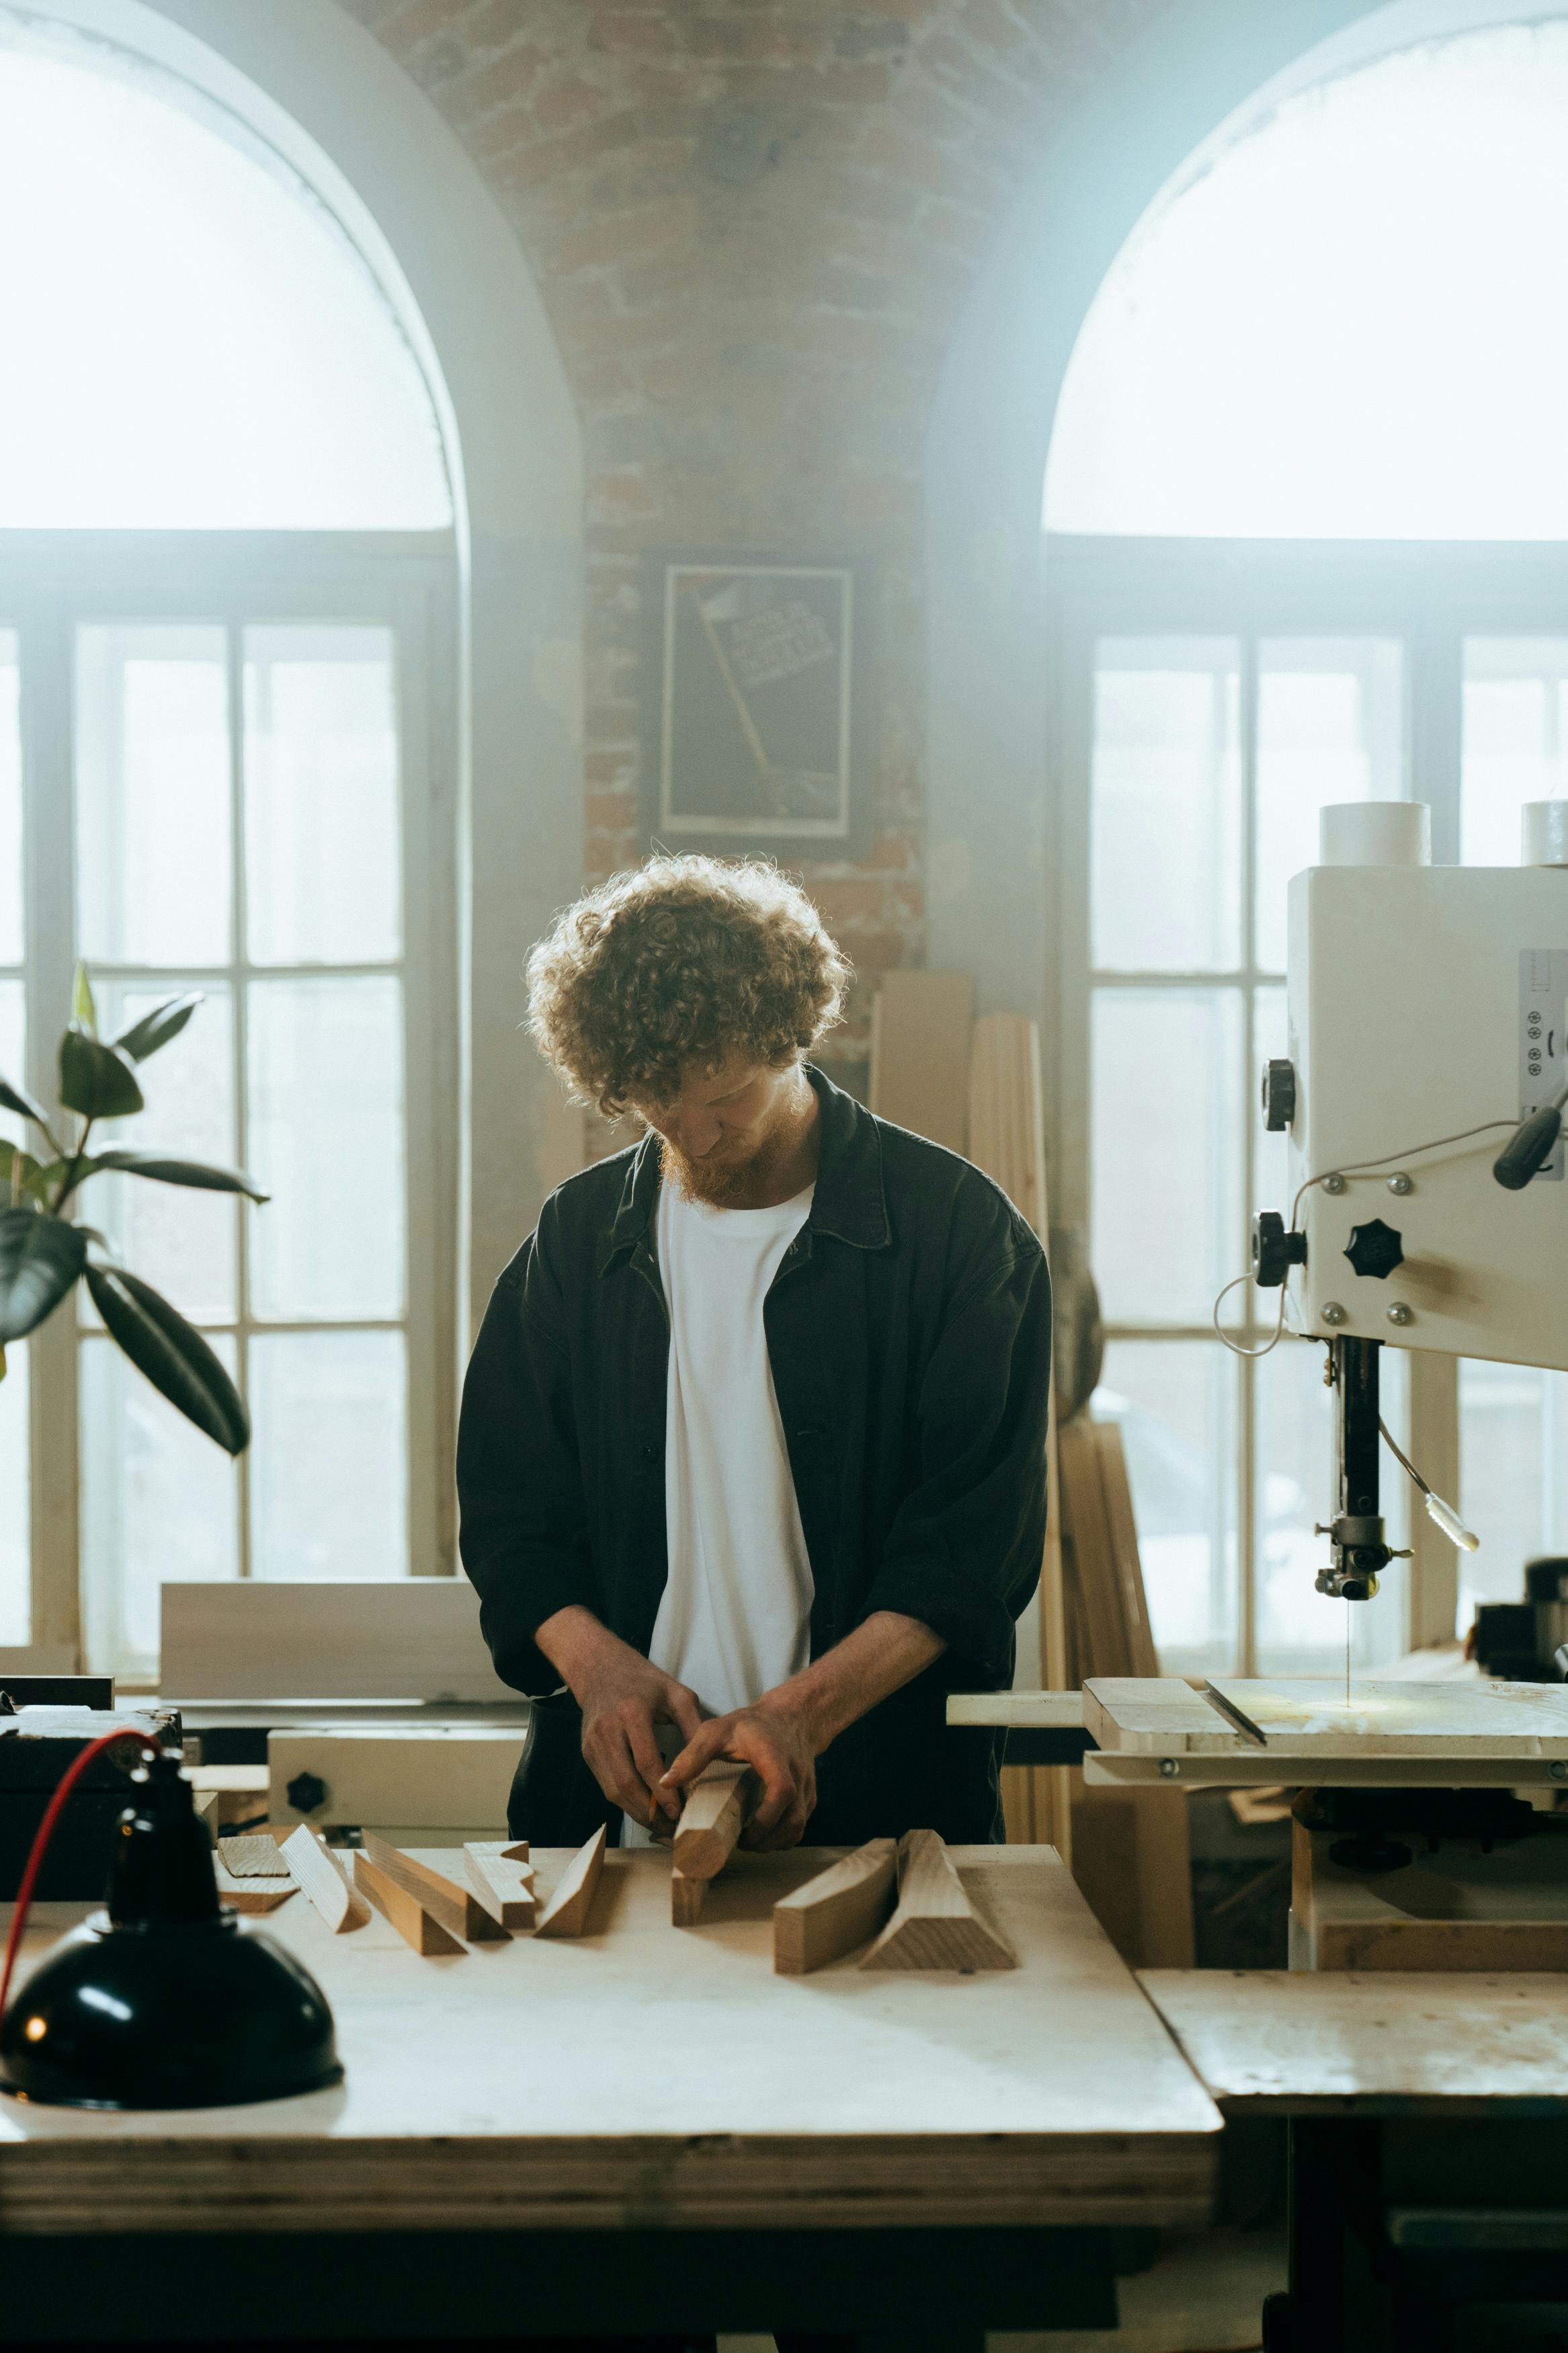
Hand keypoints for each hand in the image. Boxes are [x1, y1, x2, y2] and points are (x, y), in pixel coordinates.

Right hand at [535, 1607, 703, 1831]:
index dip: (664, 1792)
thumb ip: (694, 1726)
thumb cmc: (644, 1680)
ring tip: (661, 1824)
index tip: (680, 1810)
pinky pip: (606, 1785)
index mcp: (632, 1712)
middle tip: (672, 1827)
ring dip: (636, 1812)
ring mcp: (593, 1743)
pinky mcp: (588, 1752)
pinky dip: (625, 1802)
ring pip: (612, 1790)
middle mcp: (608, 1729)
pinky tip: (644, 1808)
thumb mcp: (677, 1694)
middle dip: (650, 1811)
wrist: (600, 1668)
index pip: (647, 1762)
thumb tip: (711, 1762)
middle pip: (626, 1783)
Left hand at [660, 1693, 819, 1851]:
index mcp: (775, 1757)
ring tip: (750, 1843)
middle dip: (768, 1839)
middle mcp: (797, 1774)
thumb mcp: (717, 1731)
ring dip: (776, 1842)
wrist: (790, 1716)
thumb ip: (693, 1755)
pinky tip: (763, 1837)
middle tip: (742, 1844)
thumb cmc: (751, 1725)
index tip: (745, 1830)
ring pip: (799, 1826)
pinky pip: (801, 1823)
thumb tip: (666, 1782)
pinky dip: (783, 1837)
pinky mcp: (809, 1796)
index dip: (766, 1816)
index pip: (783, 1790)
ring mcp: (806, 1787)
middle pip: (794, 1818)